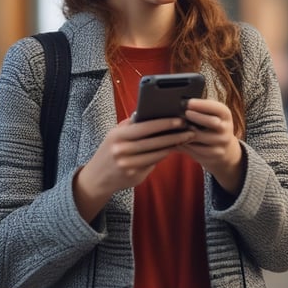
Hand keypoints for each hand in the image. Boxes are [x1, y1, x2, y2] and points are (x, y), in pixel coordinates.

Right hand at [73, 116, 194, 221]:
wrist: (97, 177)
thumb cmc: (110, 149)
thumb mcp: (115, 134)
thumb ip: (131, 124)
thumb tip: (148, 110)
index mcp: (118, 136)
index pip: (145, 127)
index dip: (164, 123)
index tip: (179, 119)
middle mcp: (122, 150)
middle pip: (154, 142)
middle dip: (174, 135)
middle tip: (190, 130)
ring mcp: (128, 165)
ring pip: (157, 154)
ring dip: (173, 146)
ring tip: (186, 138)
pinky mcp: (134, 176)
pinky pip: (154, 163)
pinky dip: (164, 155)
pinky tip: (173, 149)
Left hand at [179, 98, 243, 194]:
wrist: (226, 150)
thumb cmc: (212, 127)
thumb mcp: (214, 116)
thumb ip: (202, 111)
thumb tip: (181, 104)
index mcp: (225, 115)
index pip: (217, 108)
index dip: (202, 104)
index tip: (188, 102)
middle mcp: (226, 128)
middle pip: (212, 122)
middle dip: (196, 117)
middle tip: (184, 113)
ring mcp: (221, 143)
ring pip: (200, 137)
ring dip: (186, 132)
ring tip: (175, 127)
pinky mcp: (214, 154)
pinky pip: (196, 149)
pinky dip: (185, 144)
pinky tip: (177, 140)